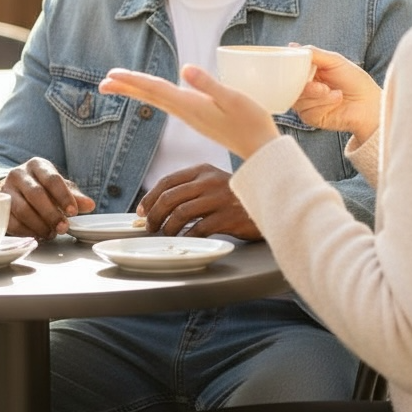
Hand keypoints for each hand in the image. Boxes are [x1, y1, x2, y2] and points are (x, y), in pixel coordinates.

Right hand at [0, 158, 94, 239]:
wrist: (14, 190)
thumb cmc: (42, 188)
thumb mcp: (59, 188)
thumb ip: (74, 196)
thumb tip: (90, 205)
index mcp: (37, 165)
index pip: (52, 179)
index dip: (63, 196)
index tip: (73, 212)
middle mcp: (19, 174)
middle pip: (36, 194)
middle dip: (51, 214)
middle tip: (63, 228)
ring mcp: (6, 190)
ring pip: (22, 209)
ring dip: (39, 225)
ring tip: (51, 233)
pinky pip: (12, 222)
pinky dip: (26, 231)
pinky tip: (37, 235)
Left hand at [100, 65, 278, 160]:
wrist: (261, 152)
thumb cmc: (252, 123)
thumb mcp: (233, 99)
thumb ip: (209, 85)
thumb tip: (185, 68)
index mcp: (191, 105)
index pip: (155, 89)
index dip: (133, 80)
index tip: (111, 75)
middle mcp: (186, 112)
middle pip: (150, 96)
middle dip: (126, 87)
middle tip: (102, 82)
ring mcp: (192, 116)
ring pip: (157, 100)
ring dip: (137, 91)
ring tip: (119, 85)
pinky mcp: (199, 118)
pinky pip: (169, 103)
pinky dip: (154, 95)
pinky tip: (152, 93)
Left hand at [139, 164, 261, 239]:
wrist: (270, 204)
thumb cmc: (235, 199)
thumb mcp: (214, 184)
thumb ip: (191, 189)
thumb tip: (157, 206)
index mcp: (203, 170)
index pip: (167, 181)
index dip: (149, 197)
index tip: (141, 211)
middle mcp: (209, 181)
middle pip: (169, 198)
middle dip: (154, 215)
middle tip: (149, 228)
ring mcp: (219, 199)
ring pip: (180, 214)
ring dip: (166, 228)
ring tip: (164, 236)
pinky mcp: (228, 217)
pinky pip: (198, 229)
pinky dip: (186, 237)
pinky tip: (183, 240)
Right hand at [294, 47, 380, 142]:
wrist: (369, 104)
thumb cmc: (355, 81)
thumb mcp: (334, 61)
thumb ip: (313, 53)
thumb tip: (292, 46)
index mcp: (308, 71)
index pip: (289, 68)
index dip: (290, 68)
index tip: (296, 66)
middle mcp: (304, 86)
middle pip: (289, 85)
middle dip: (306, 85)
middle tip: (321, 85)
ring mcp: (306, 103)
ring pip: (297, 99)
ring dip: (318, 96)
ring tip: (334, 93)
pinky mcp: (311, 117)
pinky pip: (307, 111)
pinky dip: (323, 105)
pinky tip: (336, 101)